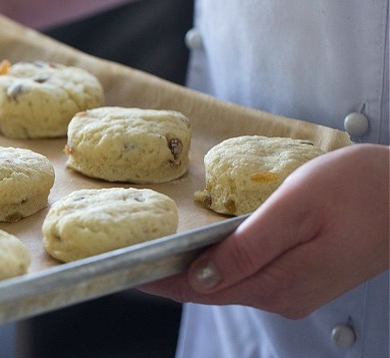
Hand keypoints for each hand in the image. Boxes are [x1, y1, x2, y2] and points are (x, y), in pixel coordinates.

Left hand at [140, 143, 388, 318]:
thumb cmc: (358, 190)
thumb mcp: (295, 209)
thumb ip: (247, 247)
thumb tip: (200, 277)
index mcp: (278, 282)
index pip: (201, 289)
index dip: (163, 281)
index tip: (129, 271)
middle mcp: (284, 296)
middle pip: (212, 290)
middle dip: (173, 277)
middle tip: (135, 260)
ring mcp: (295, 291)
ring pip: (230, 284)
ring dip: (196, 272)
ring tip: (162, 256)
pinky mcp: (304, 279)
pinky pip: (251, 276)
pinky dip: (223, 266)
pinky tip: (209, 252)